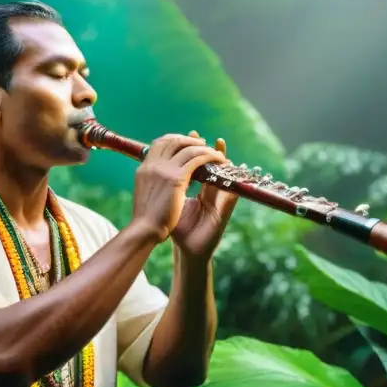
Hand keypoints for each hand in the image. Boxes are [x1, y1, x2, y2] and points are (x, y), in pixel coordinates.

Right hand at [130, 133, 227, 242]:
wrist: (145, 229)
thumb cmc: (146, 217)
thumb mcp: (145, 192)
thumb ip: (152, 181)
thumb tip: (158, 178)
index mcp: (144, 167)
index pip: (159, 143)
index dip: (174, 139)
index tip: (185, 142)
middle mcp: (153, 164)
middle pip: (173, 141)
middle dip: (190, 140)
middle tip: (202, 143)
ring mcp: (164, 170)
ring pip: (188, 149)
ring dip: (203, 148)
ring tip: (214, 153)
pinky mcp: (176, 178)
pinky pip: (197, 159)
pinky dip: (209, 157)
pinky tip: (218, 161)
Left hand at [170, 131, 239, 260]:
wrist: (189, 251)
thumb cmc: (177, 230)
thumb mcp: (171, 205)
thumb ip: (167, 189)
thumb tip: (153, 171)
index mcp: (198, 190)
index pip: (197, 165)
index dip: (193, 151)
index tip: (188, 136)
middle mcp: (210, 193)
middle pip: (211, 166)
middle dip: (207, 150)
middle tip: (200, 137)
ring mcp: (219, 200)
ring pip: (224, 174)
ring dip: (222, 159)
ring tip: (219, 144)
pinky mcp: (226, 210)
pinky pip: (233, 191)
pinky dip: (232, 179)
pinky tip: (230, 167)